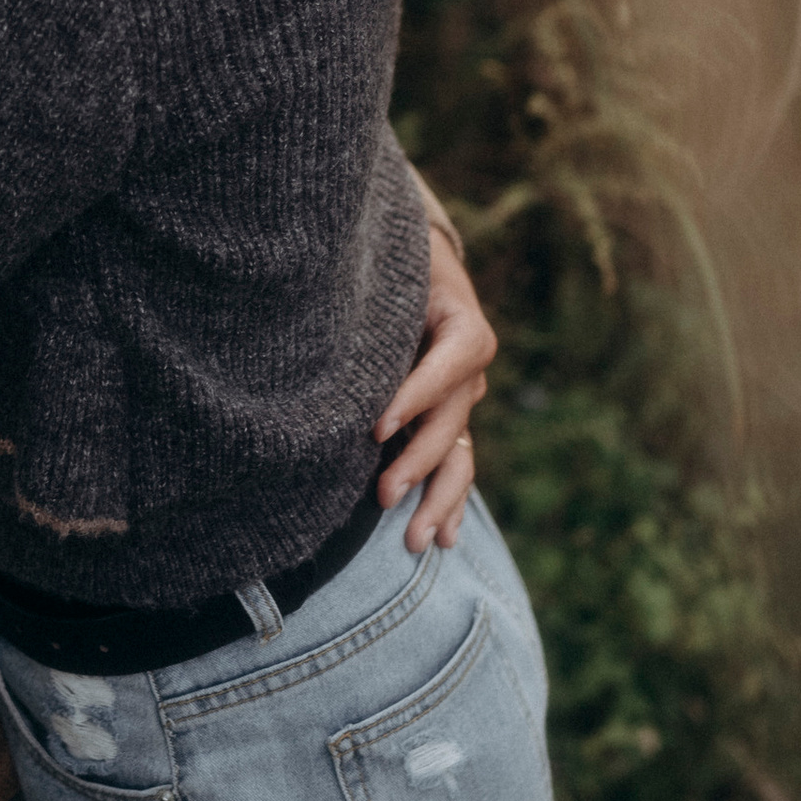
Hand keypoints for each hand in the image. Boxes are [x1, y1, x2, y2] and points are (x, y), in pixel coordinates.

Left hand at [377, 219, 496, 552]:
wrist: (420, 265)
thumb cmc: (398, 261)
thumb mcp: (394, 262)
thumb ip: (378, 285)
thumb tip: (330, 305)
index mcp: (463, 326)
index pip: (451, 362)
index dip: (416, 395)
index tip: (378, 428)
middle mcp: (469, 370)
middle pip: (451, 420)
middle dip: (418, 462)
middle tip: (383, 496)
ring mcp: (462, 401)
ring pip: (458, 456)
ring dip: (438, 500)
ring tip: (415, 539)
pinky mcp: (447, 421)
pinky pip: (454, 465)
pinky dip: (448, 502)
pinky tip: (443, 539)